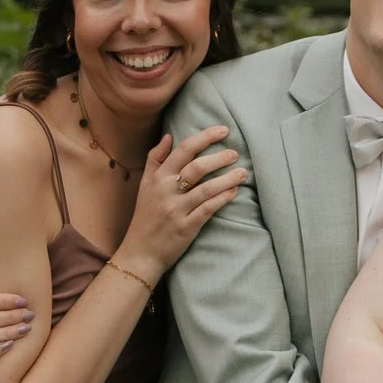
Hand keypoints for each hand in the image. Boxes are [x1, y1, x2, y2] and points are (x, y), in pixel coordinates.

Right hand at [113, 125, 245, 284]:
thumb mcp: (145, 185)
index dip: (205, 137)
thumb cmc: (146, 216)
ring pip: (205, 188)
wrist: (140, 252)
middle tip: (234, 154)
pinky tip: (234, 191)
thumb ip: (155, 159)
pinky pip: (207, 209)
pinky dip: (222, 198)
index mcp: (158, 178)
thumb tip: (168, 136)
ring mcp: (176, 210)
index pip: (183, 150)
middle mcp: (166, 191)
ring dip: (227, 179)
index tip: (223, 130)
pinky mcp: (186, 227)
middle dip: (219, 158)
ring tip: (242, 173)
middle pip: (196, 167)